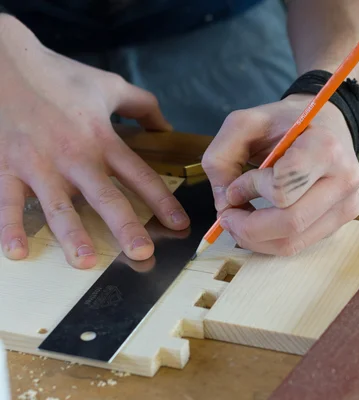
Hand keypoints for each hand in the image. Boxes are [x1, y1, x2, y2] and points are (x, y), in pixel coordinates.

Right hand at [0, 15, 189, 267]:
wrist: (3, 61)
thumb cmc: (59, 75)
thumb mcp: (109, 85)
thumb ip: (143, 105)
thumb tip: (166, 127)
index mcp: (102, 139)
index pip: (140, 175)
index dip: (163, 201)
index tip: (179, 224)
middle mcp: (75, 155)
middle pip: (105, 197)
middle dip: (125, 227)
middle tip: (141, 254)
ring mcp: (39, 163)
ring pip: (59, 206)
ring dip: (72, 235)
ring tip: (84, 262)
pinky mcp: (5, 166)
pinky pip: (7, 201)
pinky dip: (10, 227)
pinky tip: (17, 252)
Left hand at [201, 93, 358, 255]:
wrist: (327, 124)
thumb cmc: (286, 123)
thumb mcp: (245, 124)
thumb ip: (221, 157)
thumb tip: (223, 204)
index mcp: (325, 146)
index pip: (283, 186)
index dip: (251, 190)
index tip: (235, 185)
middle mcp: (344, 178)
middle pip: (290, 223)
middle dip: (248, 227)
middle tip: (226, 217)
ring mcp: (348, 203)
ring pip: (293, 242)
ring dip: (256, 239)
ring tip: (240, 222)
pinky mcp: (344, 219)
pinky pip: (300, 244)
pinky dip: (271, 241)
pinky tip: (261, 224)